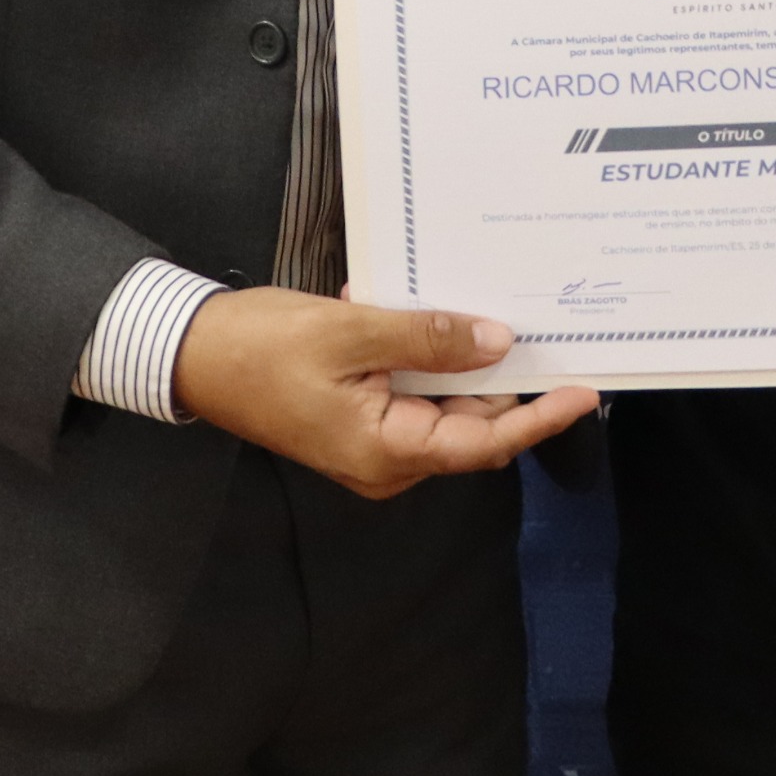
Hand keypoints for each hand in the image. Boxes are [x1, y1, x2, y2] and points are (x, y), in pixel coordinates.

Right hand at [171, 286, 597, 498]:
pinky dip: (429, 362)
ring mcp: (371, 446)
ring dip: (463, 366)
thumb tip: (497, 343)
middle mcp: (386, 462)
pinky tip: (430, 319)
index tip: (584, 391)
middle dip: (504, 381)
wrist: (192, 354)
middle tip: (540, 326)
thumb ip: (428, 339)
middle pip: (468, 425)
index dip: (538, 417)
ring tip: (486, 313)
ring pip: (443, 408)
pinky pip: (412, 397)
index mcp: (386, 452)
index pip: (484, 442)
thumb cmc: (261, 347)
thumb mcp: (352, 331)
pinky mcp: (358, 422)